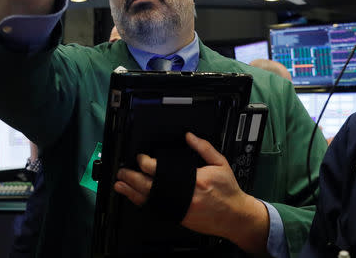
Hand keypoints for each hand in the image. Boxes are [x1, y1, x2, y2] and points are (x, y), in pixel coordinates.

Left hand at [115, 132, 268, 253]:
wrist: (235, 217)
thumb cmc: (228, 191)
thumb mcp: (220, 164)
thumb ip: (204, 148)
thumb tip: (189, 136)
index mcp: (195, 179)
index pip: (163, 170)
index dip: (147, 163)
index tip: (140, 158)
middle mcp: (185, 195)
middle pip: (151, 186)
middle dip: (133, 178)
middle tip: (122, 172)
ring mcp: (180, 208)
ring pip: (151, 200)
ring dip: (133, 192)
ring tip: (120, 186)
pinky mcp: (179, 217)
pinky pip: (157, 210)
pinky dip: (144, 204)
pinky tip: (135, 199)